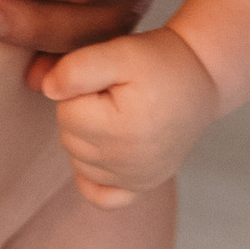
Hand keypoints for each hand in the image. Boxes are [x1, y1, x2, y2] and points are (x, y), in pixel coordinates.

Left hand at [40, 26, 221, 205]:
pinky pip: (100, 196)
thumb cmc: (160, 62)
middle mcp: (130, 164)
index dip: (80, 88)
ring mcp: (138, 180)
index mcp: (123, 130)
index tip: (108, 78)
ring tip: (119, 112)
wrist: (202, 78)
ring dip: (89, 136)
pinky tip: (106, 151)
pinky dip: (93, 177)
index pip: (66, 112)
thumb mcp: (120, 52)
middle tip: (115, 93)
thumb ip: (77, 68)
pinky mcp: (143, 187)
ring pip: (79, 161)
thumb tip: (47, 90)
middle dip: (82, 111)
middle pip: (70, 138)